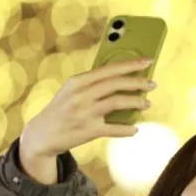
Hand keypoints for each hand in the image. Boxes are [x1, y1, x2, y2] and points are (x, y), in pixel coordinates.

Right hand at [20, 58, 153, 182]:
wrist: (42, 134)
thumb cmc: (62, 110)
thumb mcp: (72, 91)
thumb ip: (93, 83)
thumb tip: (123, 77)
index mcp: (77, 81)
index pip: (109, 69)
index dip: (131, 64)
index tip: (148, 61)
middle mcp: (80, 94)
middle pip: (115, 84)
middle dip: (137, 82)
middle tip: (153, 84)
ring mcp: (84, 112)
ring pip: (117, 102)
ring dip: (136, 102)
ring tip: (147, 103)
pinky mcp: (88, 130)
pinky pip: (113, 129)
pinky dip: (127, 129)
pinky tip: (135, 129)